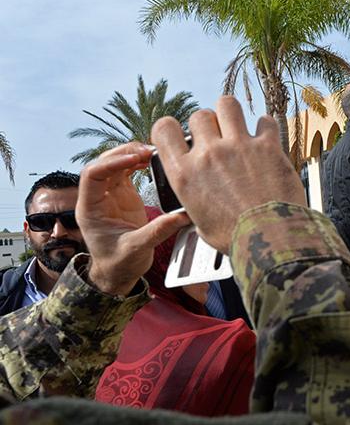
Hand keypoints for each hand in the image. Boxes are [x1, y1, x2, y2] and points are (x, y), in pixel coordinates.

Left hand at [78, 143, 190, 295]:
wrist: (117, 272)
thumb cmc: (118, 264)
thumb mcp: (137, 249)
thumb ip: (158, 231)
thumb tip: (183, 215)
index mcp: (91, 208)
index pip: (93, 175)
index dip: (112, 163)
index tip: (135, 161)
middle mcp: (97, 197)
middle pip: (103, 163)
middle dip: (124, 154)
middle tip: (148, 152)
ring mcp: (111, 194)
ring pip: (115, 164)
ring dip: (132, 155)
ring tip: (153, 153)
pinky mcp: (124, 195)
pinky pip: (127, 171)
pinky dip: (138, 162)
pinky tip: (152, 160)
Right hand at [151, 96, 306, 253]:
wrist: (271, 239)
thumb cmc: (237, 238)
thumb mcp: (201, 224)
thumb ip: (196, 202)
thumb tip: (200, 202)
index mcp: (185, 174)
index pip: (164, 129)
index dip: (171, 128)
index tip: (181, 134)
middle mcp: (208, 155)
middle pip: (199, 115)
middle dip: (207, 124)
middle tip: (217, 138)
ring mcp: (238, 147)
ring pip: (227, 104)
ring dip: (231, 113)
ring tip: (237, 127)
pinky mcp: (267, 147)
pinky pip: (265, 121)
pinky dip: (266, 127)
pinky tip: (266, 138)